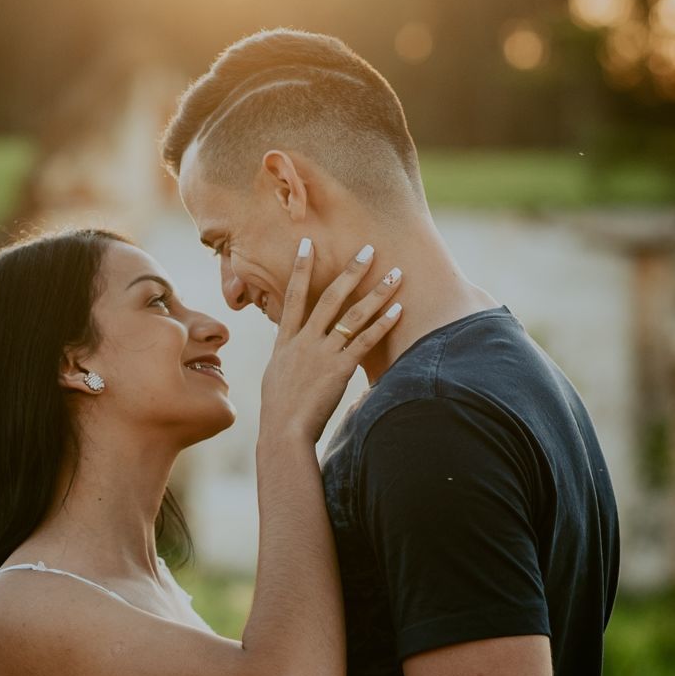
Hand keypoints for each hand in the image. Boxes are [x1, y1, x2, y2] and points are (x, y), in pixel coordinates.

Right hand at [260, 239, 402, 443]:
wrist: (283, 431)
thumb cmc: (279, 410)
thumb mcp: (276, 376)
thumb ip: (288, 356)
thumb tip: (292, 348)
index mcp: (286, 341)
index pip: (293, 296)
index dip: (300, 269)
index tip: (308, 244)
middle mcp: (305, 341)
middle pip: (330, 297)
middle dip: (351, 271)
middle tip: (368, 249)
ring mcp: (322, 353)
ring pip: (353, 315)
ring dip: (377, 292)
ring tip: (395, 274)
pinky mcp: (340, 369)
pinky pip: (365, 341)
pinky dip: (383, 324)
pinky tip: (398, 310)